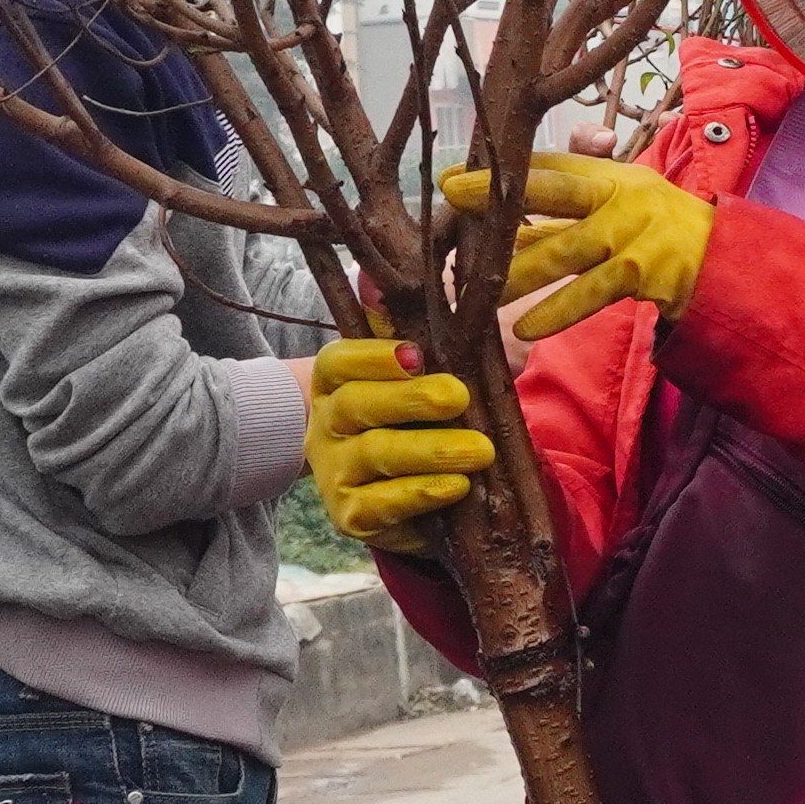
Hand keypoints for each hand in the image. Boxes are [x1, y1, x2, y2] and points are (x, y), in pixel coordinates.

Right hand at [306, 338, 496, 548]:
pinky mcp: (350, 516)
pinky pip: (381, 505)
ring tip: (478, 450)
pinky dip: (422, 494)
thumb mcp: (413, 379)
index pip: (338, 362)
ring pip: (374, 454)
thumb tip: (396, 287)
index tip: (417, 355)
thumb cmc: (411, 421)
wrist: (392, 491)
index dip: (374, 356)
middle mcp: (325, 424)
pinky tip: (457, 486)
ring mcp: (334, 472)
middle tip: (459, 397)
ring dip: (430, 450)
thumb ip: (410, 334)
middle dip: (411, 399)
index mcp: (334, 383)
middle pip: (356, 405)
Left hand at [442, 153, 713, 340]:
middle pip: (553, 190)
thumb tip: (503, 221)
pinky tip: (525, 327)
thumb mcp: (619, 205)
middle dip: (501, 193)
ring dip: (518, 270)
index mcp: (610, 175)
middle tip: (454, 199)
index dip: (503, 167)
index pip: (550, 165)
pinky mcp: (644, 272)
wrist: (726, 262)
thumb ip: (565, 209)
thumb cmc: (659, 232)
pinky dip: (557, 312)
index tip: (454, 175)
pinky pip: (590, 294)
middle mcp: (620, 196)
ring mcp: (633, 233)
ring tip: (476, 287)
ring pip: (563, 251)